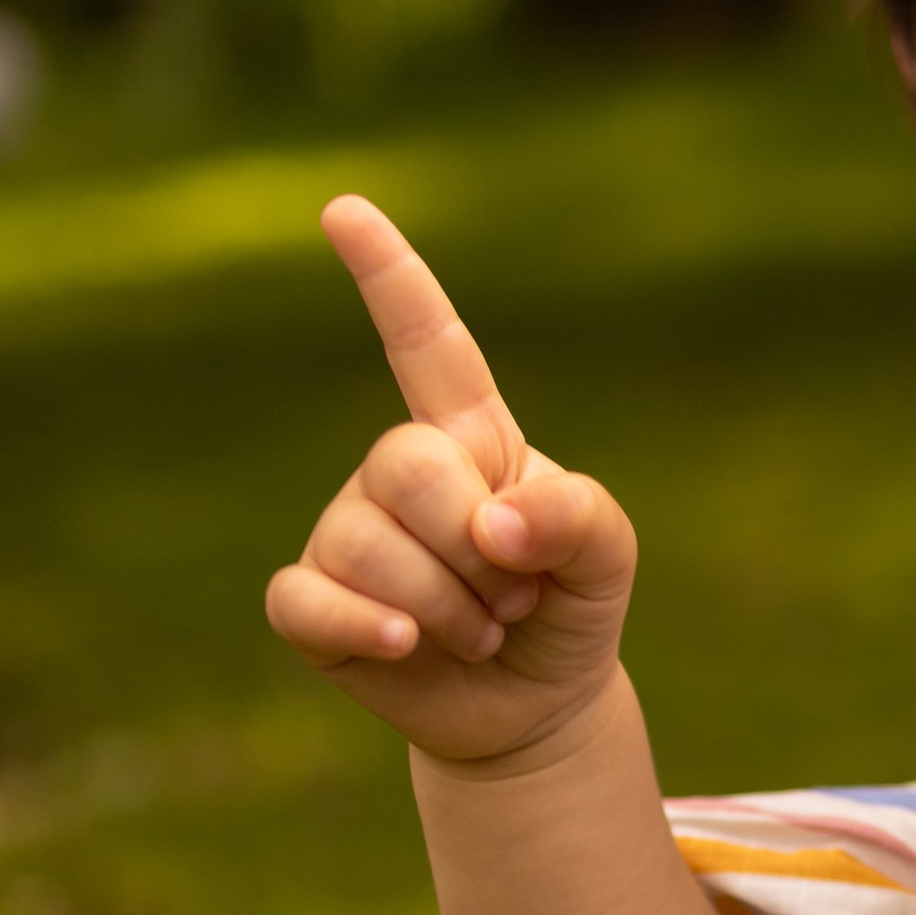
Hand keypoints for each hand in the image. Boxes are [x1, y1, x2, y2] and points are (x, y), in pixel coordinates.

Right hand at [265, 197, 637, 768]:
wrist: (535, 705)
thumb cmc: (568, 606)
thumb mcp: (609, 557)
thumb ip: (578, 518)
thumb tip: (490, 521)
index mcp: (470, 436)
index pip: (427, 344)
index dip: (389, 276)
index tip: (344, 210)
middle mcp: (396, 472)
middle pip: (407, 465)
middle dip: (475, 544)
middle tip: (514, 596)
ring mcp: (347, 532)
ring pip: (367, 544)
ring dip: (447, 606)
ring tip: (481, 630)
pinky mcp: (312, 602)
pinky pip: (306, 597)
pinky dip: (363, 625)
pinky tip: (404, 647)